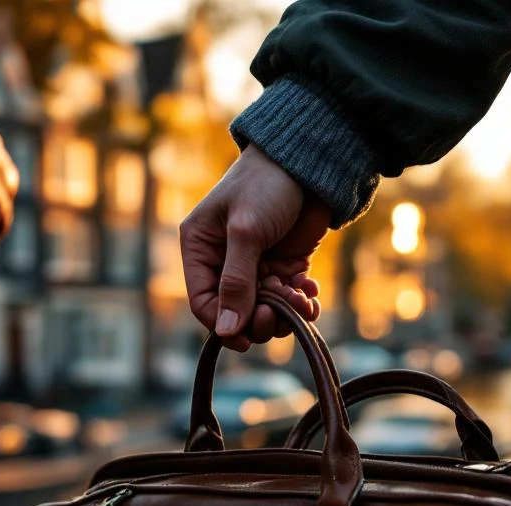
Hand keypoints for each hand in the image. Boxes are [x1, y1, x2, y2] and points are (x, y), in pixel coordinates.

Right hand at [180, 144, 327, 351]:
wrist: (309, 160)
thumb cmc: (266, 185)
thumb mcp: (246, 233)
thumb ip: (236, 283)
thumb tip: (226, 331)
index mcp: (200, 248)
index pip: (203, 302)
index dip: (223, 325)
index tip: (247, 339)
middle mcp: (223, 260)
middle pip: (235, 311)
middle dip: (259, 319)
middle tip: (279, 314)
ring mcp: (255, 264)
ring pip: (264, 308)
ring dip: (285, 311)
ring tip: (302, 298)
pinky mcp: (284, 263)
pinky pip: (288, 297)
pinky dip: (300, 300)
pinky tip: (310, 290)